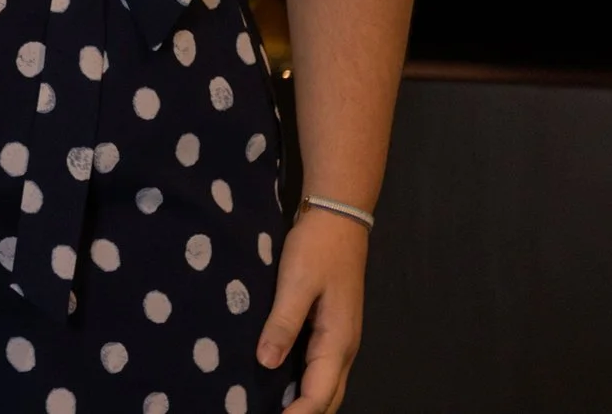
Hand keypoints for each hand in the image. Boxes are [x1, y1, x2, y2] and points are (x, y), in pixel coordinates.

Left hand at [257, 207, 369, 413]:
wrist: (338, 218)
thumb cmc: (317, 248)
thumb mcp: (296, 283)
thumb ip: (282, 324)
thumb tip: (267, 363)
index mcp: (338, 341)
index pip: (319, 394)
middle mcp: (344, 347)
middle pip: (328, 397)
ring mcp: (340, 338)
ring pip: (326, 384)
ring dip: (306, 402)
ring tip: (275, 409)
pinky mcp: (331, 328)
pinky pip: (320, 367)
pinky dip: (305, 384)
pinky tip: (282, 384)